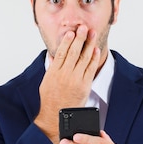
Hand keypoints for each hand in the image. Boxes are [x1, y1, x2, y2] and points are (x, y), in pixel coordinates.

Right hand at [34, 25, 100, 143]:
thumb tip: (54, 56)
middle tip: (84, 27)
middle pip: (74, 52)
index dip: (67, 41)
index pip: (62, 52)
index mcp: (54, 72)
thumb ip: (51, 68)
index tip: (71, 32)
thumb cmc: (50, 99)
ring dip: (89, 44)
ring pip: (83, 58)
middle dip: (80, 38)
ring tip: (92, 34)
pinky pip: (91, 69)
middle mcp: (65, 74)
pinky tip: (96, 50)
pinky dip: (94, 58)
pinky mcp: (84, 85)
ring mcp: (75, 80)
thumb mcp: (46, 81)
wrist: (56, 116)